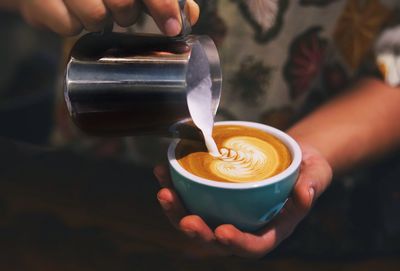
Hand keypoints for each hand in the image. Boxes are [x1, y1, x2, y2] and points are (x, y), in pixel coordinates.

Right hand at [17, 0, 199, 35]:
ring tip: (89, 4)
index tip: (173, 28)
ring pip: (96, 18)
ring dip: (97, 17)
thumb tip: (189, 14)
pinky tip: (66, 8)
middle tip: (118, 8)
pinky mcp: (37, 0)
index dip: (162, 5)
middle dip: (126, 13)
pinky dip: (70, 24)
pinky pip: (68, 27)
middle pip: (123, 5)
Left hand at [154, 143, 331, 257]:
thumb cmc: (305, 170)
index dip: (238, 244)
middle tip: (185, 219)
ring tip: (164, 189)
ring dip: (176, 209)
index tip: (223, 232)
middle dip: (197, 231)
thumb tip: (305, 193)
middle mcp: (245, 225)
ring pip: (196, 218)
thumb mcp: (316, 173)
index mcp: (271, 229)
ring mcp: (227, 211)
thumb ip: (312, 184)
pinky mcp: (215, 196)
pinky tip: (164, 170)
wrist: (291, 158)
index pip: (255, 245)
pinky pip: (191, 197)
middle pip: (216, 238)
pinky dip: (176, 186)